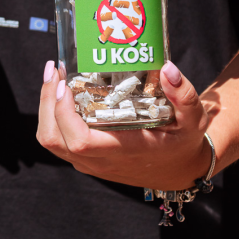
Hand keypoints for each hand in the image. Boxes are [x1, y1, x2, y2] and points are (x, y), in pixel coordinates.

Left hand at [37, 61, 212, 190]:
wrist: (179, 170)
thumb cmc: (184, 141)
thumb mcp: (193, 119)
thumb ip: (184, 95)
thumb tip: (168, 69)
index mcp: (124, 150)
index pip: (80, 140)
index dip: (63, 114)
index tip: (65, 84)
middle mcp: (102, 161)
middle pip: (55, 140)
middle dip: (46, 104)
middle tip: (54, 71)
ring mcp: (91, 163)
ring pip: (52, 142)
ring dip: (46, 109)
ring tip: (54, 78)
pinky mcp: (88, 160)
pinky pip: (59, 142)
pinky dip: (52, 118)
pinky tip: (61, 94)